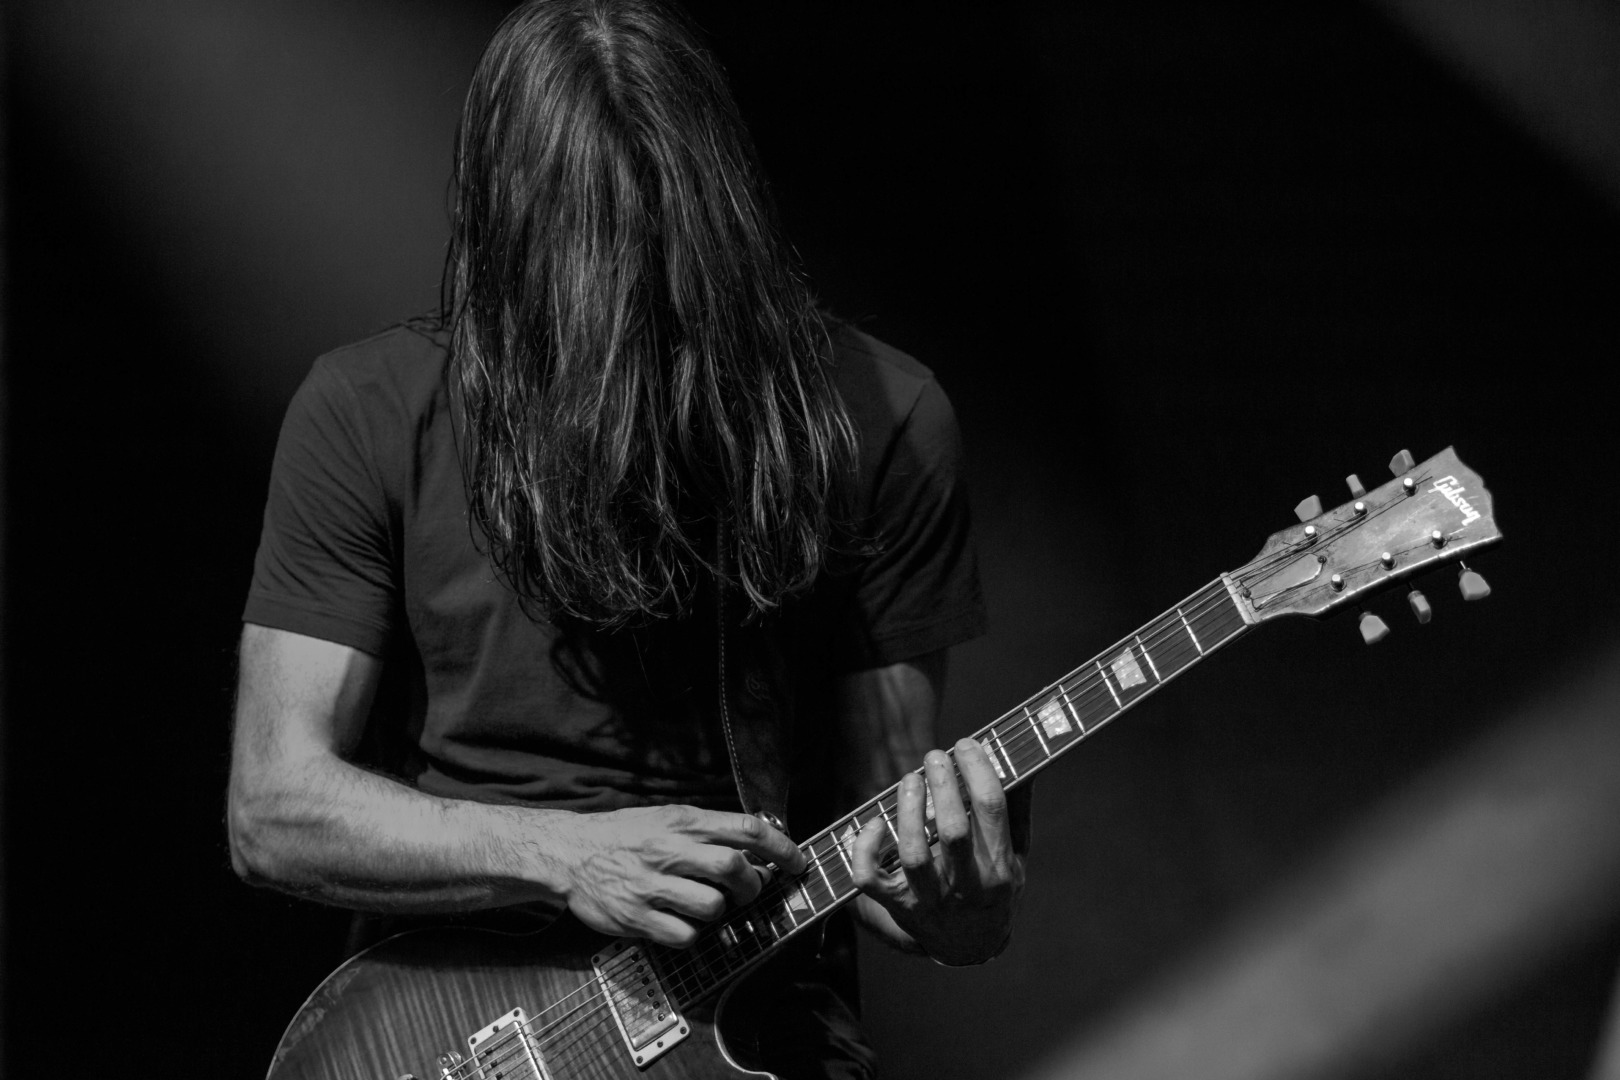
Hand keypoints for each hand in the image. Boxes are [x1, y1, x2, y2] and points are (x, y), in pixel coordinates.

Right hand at [552, 805, 804, 946]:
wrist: (569, 852)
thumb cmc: (625, 834)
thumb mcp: (667, 818)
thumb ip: (708, 830)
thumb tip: (757, 848)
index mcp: (683, 821)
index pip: (746, 828)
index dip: (781, 847)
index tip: (798, 863)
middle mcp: (669, 850)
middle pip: (733, 868)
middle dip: (752, 886)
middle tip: (749, 891)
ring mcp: (651, 885)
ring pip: (712, 906)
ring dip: (720, 911)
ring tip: (707, 905)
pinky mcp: (636, 917)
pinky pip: (685, 935)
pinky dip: (692, 934)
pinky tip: (681, 922)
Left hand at [851, 739, 1027, 964]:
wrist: (971, 948)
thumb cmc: (996, 892)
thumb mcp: (1018, 857)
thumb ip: (1017, 811)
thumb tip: (1019, 762)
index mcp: (1000, 869)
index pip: (992, 809)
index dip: (978, 769)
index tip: (966, 744)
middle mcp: (966, 887)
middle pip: (953, 830)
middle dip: (943, 785)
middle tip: (934, 756)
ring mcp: (929, 899)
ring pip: (913, 854)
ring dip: (908, 811)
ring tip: (910, 779)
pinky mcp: (898, 906)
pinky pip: (870, 879)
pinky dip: (864, 849)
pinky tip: (875, 823)